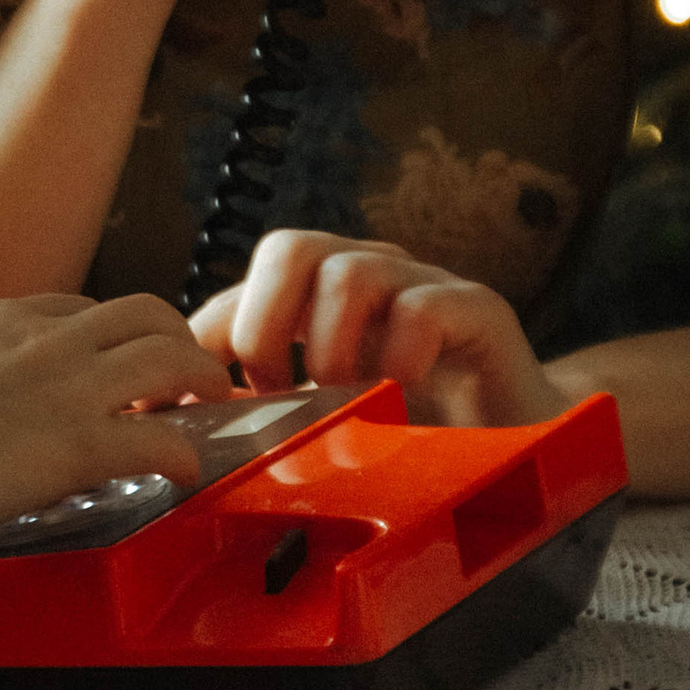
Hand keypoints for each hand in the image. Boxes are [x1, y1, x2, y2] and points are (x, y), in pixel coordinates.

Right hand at [0, 289, 234, 552]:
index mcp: (3, 320)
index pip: (84, 308)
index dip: (114, 335)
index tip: (120, 363)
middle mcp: (44, 340)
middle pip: (145, 314)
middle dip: (177, 340)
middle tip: (187, 376)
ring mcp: (67, 387)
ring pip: (172, 360)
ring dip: (203, 380)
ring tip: (210, 405)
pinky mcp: (80, 443)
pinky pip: (161, 441)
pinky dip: (184, 456)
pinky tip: (183, 473)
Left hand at [190, 230, 565, 427]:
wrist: (514, 441)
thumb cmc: (410, 427)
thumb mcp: (321, 416)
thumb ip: (260, 405)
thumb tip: (175, 420)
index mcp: (319, 298)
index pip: (244, 288)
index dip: (211, 337)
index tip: (203, 403)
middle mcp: (367, 276)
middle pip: (288, 248)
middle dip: (265, 325)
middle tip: (274, 391)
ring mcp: (423, 287)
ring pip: (350, 270)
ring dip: (330, 345)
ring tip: (340, 399)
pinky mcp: (478, 311)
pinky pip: (426, 304)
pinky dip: (402, 350)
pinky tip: (401, 392)